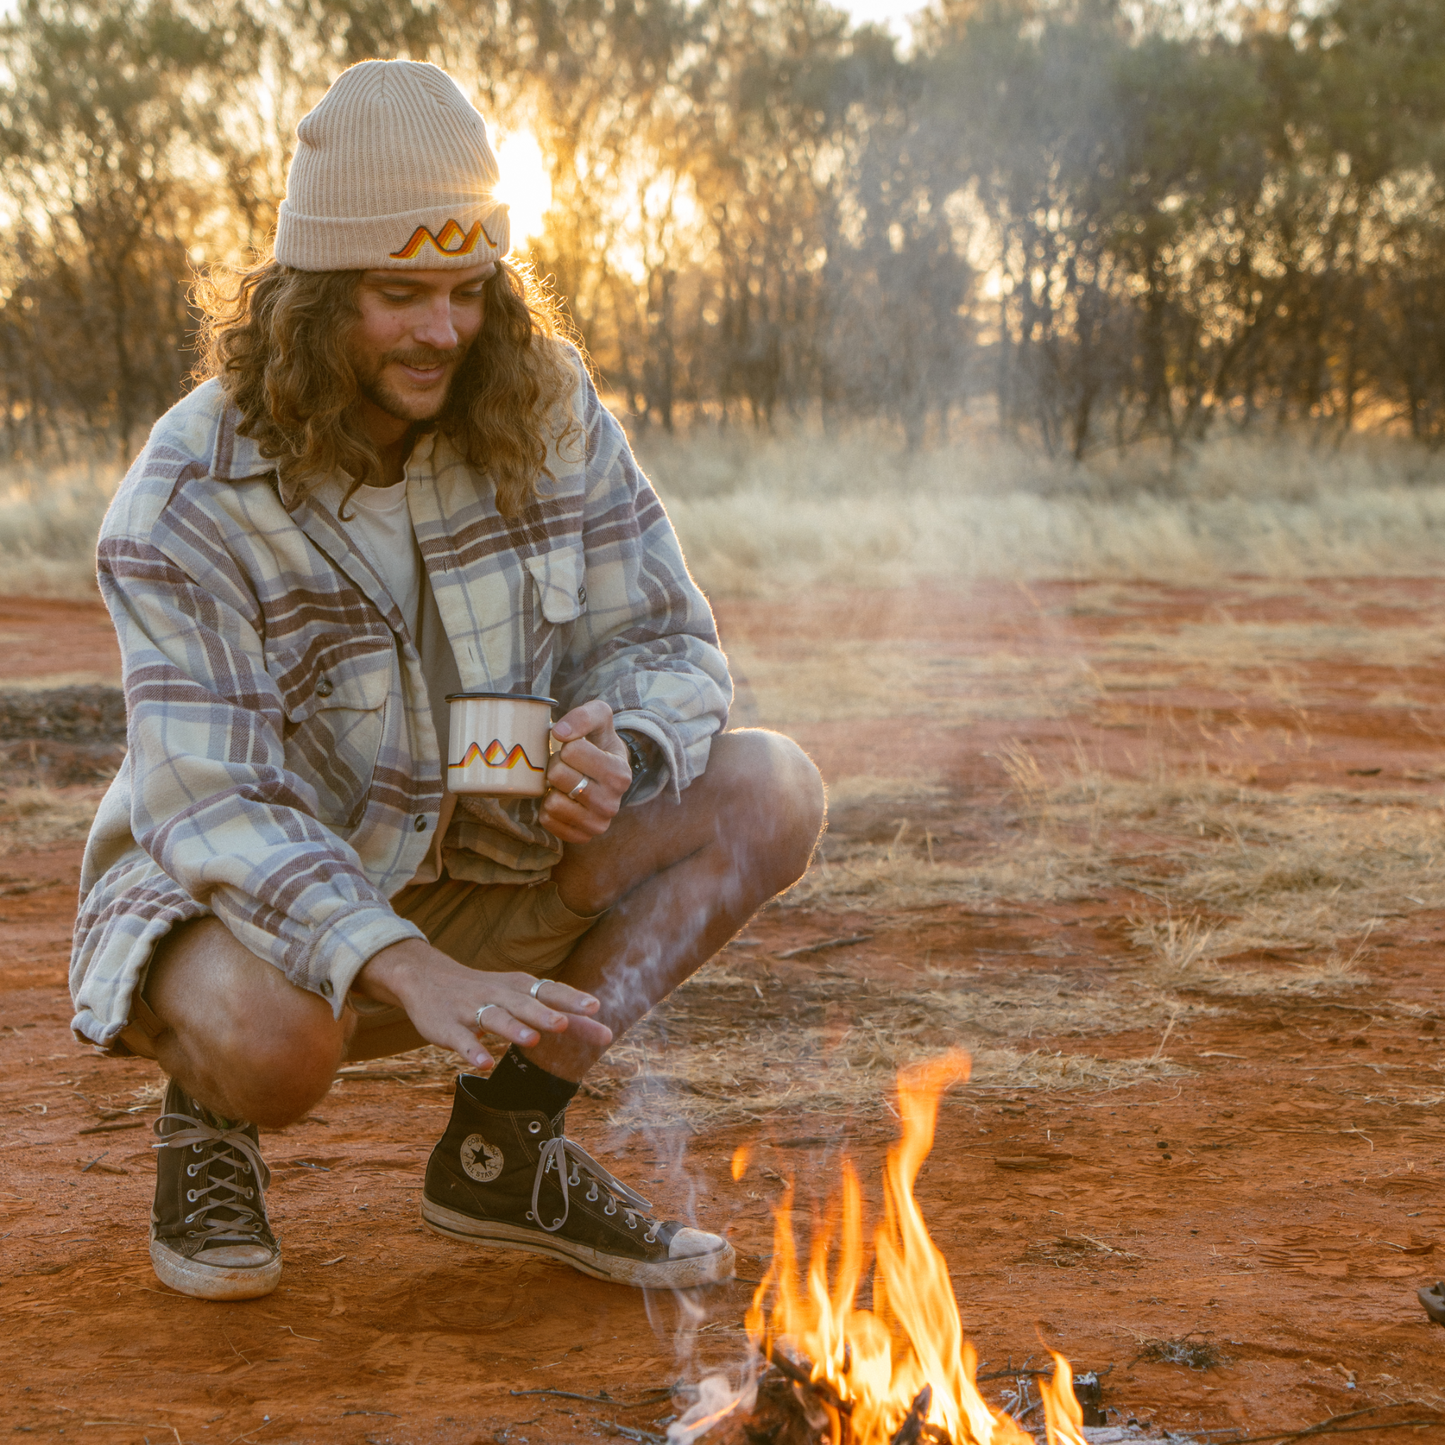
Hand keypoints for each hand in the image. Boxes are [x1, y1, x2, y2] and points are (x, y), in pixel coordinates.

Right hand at [354, 938, 612, 1069]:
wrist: (425, 977)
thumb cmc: (485, 990)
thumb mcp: (519, 994)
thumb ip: (558, 1012)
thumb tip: (603, 1030)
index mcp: (518, 986)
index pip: (549, 991)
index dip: (571, 999)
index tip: (595, 1007)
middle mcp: (498, 995)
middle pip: (523, 1003)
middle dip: (543, 1013)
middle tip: (564, 1023)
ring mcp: (471, 1009)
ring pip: (495, 1018)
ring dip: (513, 1029)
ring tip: (532, 1039)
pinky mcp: (447, 1026)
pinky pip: (461, 1039)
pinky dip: (472, 1050)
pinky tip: (484, 1063)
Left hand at [539, 699, 631, 843]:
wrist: (607, 773)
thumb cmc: (599, 742)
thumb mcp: (599, 717)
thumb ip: (583, 716)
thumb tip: (559, 732)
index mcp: (620, 774)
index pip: (573, 750)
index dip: (568, 746)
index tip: (577, 750)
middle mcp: (612, 803)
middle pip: (558, 775)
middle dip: (556, 765)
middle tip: (567, 766)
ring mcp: (598, 824)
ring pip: (552, 803)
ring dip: (551, 789)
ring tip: (564, 783)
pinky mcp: (582, 837)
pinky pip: (548, 821)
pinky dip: (548, 808)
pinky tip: (562, 799)